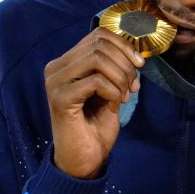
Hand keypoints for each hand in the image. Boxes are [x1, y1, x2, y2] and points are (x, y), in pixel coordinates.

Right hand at [44, 28, 143, 178]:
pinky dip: (113, 92)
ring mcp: (55, 82)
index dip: (125, 46)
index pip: (99, 35)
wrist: (84, 158)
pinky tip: (114, 105)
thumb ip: (116, 70)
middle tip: (132, 86)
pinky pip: (96, 81)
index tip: (139, 65)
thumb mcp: (111, 90)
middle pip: (100, 44)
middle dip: (125, 64)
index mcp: (67, 62)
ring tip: (124, 96)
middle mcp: (56, 68)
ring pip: (98, 59)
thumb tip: (136, 56)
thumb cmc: (96, 125)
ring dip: (120, 77)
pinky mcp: (60, 98)